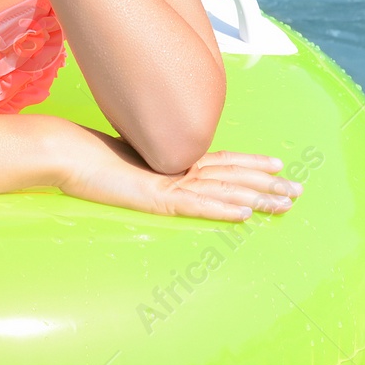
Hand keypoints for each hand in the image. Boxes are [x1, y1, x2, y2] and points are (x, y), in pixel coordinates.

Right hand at [53, 122, 301, 221]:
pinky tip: (245, 214)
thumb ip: (148, 167)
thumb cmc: (88, 156)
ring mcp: (167, 181)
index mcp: (171, 157)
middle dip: (268, 183)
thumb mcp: (126, 162)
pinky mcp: (155, 196)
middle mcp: (176, 165)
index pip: (221, 161)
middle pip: (231, 174)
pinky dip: (222, 209)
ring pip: (222, 189)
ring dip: (256, 197)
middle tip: (299, 191)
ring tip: (285, 204)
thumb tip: (159, 171)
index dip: (251, 163)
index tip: (279, 165)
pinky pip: (196, 205)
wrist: (65, 151)